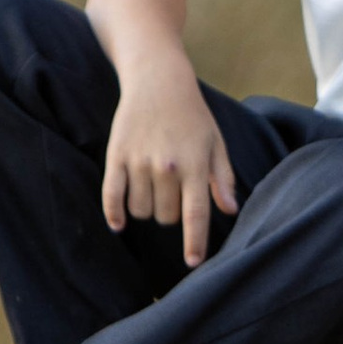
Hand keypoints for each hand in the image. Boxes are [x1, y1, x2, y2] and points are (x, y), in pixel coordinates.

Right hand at [102, 68, 239, 262]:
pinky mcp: (117, 156)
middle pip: (165, 217)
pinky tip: (119, 224)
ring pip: (141, 210)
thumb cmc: (193, 115)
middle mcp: (167, 167)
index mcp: (196, 166)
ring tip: (153, 190)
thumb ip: (223, 178)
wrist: (158, 81)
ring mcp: (139, 162)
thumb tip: (230, 209)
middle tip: (173, 196)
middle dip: (170, 216)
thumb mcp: (216, 143)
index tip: (193, 263)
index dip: (194, 242)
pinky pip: (112, 196)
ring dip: (147, 210)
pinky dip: (115, 214)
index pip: (195, 214)